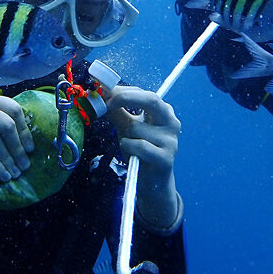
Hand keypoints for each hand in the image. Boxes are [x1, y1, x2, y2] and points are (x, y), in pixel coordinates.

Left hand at [106, 86, 181, 229]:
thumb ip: (117, 111)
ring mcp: (171, 140)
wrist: (152, 182)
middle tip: (106, 102)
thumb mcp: (127, 127)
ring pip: (136, 128)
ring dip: (124, 136)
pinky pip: (138, 146)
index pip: (143, 93)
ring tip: (129, 146)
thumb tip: (101, 94)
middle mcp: (171, 122)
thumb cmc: (140, 150)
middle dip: (125, 98)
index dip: (121, 91)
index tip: (101, 92)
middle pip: (151, 100)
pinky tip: (133, 155)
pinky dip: (128, 148)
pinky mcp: (166, 158)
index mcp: (164, 111)